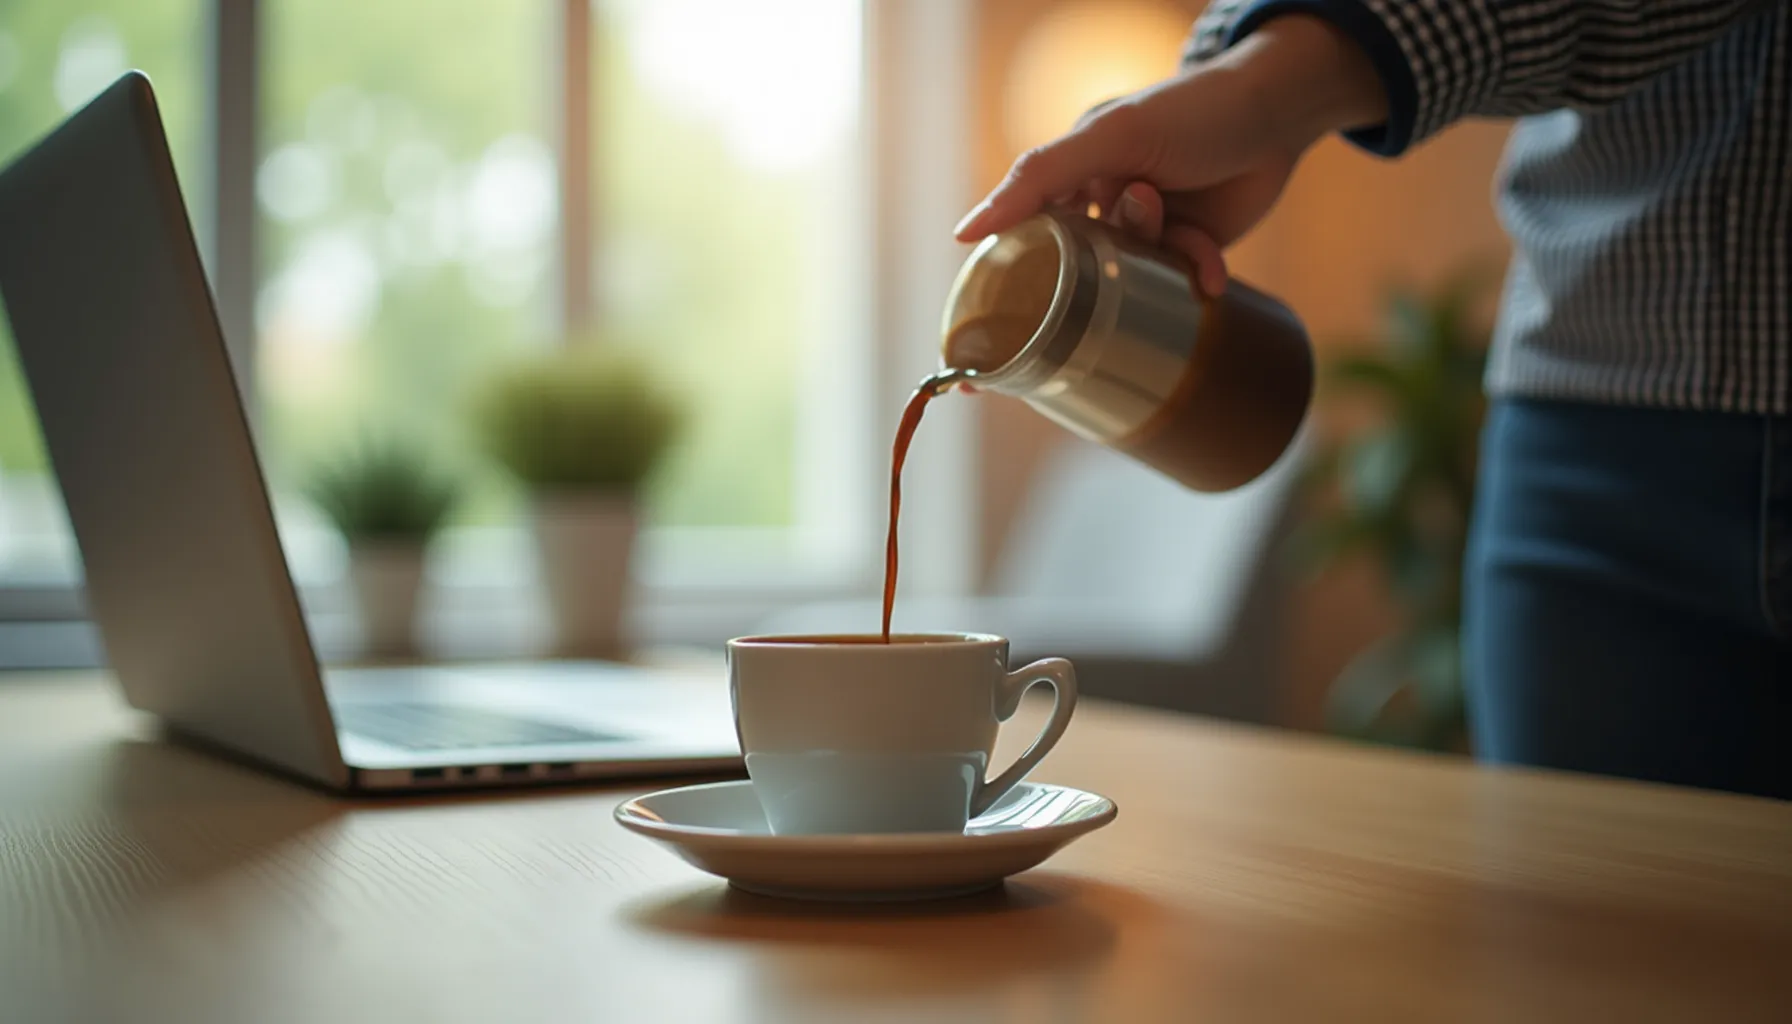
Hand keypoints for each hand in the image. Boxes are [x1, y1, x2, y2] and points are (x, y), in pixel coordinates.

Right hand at [954, 15, 1386, 296]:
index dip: (1006, 282)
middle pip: (1081, 264)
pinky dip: (1195, 275)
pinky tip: (1210, 273)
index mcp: (1071, 172)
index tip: (989, 345)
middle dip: (1102, 272)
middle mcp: (1101, 201)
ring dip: (1158, 265)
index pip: (1022, 231)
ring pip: (1132, 276)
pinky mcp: (1187, 245)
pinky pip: (1177, 278)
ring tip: (1182, 229)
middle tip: (1126, 255)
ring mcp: (1146, 228)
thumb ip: (1039, 177)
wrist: (1280, 112)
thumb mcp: (1111, 136)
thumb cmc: (1190, 109)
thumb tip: (965, 232)